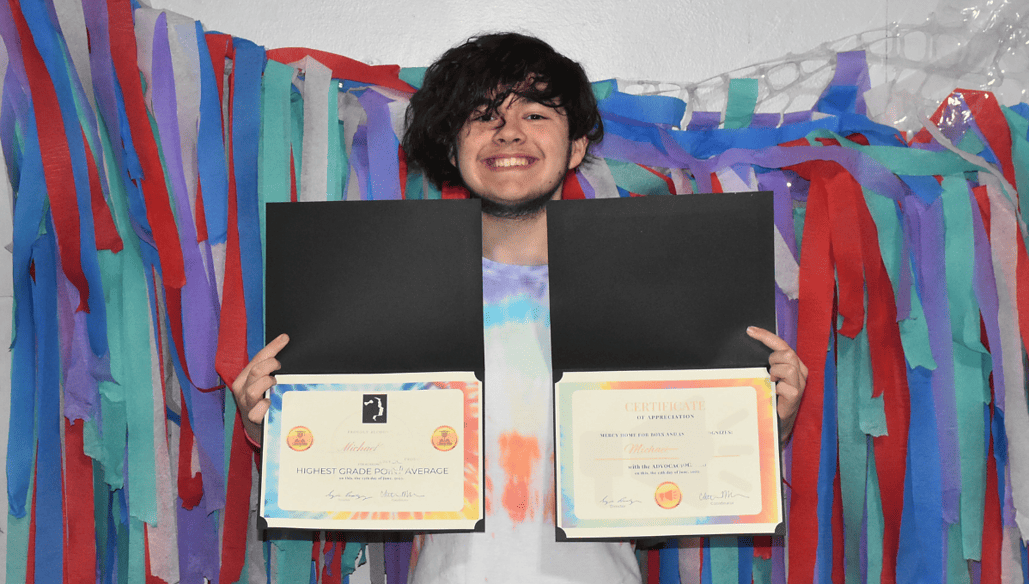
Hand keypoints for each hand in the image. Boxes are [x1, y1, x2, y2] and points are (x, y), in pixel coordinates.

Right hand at [230, 333, 288, 445]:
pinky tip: (270, 403)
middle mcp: (242, 389)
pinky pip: (257, 411)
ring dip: (267, 385)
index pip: (258, 357)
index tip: (285, 339)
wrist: (255, 424)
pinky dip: (265, 406)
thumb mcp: (262, 380)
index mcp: (244, 377)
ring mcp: (246, 404)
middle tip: (279, 368)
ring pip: (254, 390)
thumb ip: (270, 367)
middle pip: (256, 371)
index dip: (272, 347)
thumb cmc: (260, 398)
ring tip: (274, 385)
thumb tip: (285, 344)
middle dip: (271, 365)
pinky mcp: (252, 418)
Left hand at [746, 326, 806, 442]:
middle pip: (786, 352)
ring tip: (772, 381)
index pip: (782, 344)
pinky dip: (776, 388)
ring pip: (787, 366)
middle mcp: (800, 372)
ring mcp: (800, 384)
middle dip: (773, 358)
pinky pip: (785, 386)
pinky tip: (774, 393)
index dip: (766, 336)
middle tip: (768, 372)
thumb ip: (767, 365)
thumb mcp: (769, 377)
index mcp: (794, 364)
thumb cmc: (772, 397)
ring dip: (774, 372)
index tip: (750, 330)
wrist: (778, 423)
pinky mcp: (796, 396)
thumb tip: (749, 350)